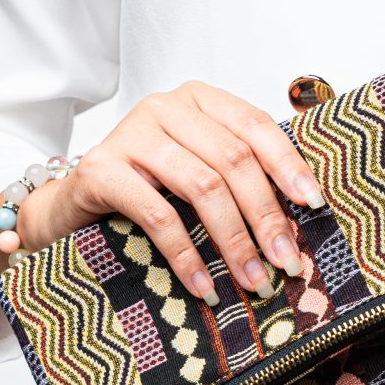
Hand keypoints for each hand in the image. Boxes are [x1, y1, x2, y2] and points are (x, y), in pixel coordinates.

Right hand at [0, 81, 324, 300]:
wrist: (71, 203)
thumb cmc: (147, 187)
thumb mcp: (197, 168)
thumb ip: (239, 175)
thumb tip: (300, 219)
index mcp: (200, 100)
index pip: (255, 126)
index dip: (288, 166)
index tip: (313, 205)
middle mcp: (166, 107)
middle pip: (233, 160)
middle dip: (266, 215)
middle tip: (287, 261)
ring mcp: (131, 134)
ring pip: (202, 186)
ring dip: (235, 241)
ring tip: (253, 280)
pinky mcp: (101, 169)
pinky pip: (158, 215)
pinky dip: (187, 255)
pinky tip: (204, 284)